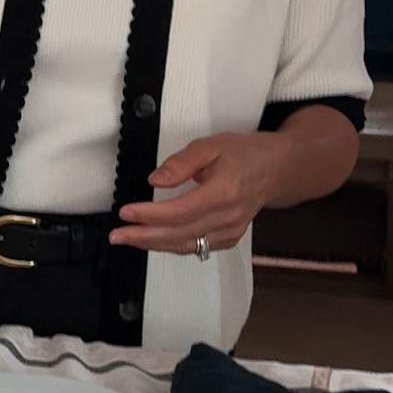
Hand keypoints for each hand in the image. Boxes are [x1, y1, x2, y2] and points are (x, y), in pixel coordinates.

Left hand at [108, 130, 289, 255]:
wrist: (275, 169)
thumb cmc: (243, 153)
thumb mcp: (211, 145)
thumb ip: (181, 163)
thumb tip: (155, 180)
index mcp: (224, 192)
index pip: (180, 211)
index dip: (150, 215)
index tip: (126, 212)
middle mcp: (229, 217)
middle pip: (179, 234)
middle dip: (144, 236)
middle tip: (117, 235)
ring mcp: (231, 231)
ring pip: (186, 245)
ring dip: (154, 245)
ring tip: (128, 239)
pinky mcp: (230, 238)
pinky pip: (196, 247)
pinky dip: (172, 246)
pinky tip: (154, 241)